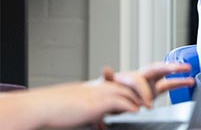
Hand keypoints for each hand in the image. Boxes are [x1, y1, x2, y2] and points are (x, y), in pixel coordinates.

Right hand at [8, 79, 146, 129]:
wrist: (43, 107)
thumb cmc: (58, 110)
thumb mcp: (82, 110)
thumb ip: (95, 114)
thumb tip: (101, 123)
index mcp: (99, 88)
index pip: (124, 84)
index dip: (138, 87)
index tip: (147, 94)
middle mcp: (101, 88)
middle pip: (131, 82)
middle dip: (145, 88)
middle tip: (152, 99)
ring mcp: (99, 94)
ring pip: (128, 90)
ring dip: (141, 98)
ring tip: (148, 106)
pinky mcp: (95, 104)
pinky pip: (118, 102)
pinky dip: (129, 106)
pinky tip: (135, 111)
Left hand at [104, 62, 194, 107]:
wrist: (107, 100)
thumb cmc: (105, 93)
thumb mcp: (104, 86)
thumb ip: (107, 79)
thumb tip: (106, 70)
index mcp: (129, 76)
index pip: (140, 81)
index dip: (144, 92)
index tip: (146, 105)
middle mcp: (140, 76)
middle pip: (156, 68)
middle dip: (170, 67)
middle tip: (181, 68)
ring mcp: (148, 82)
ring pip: (164, 74)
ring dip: (177, 72)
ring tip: (190, 70)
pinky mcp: (154, 90)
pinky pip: (168, 84)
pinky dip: (179, 82)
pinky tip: (190, 82)